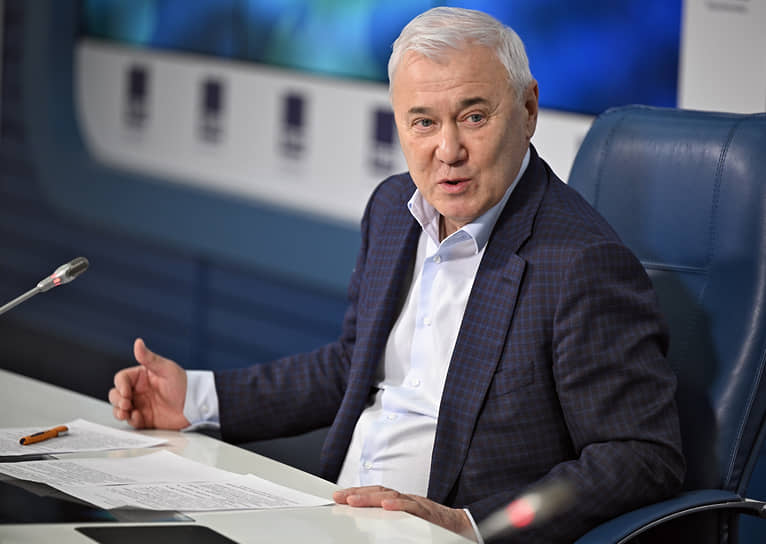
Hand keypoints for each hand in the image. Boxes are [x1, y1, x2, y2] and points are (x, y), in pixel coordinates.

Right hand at [108, 338, 189, 429]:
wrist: (195, 405)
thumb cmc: (183, 384)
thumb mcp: (166, 369)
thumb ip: (150, 358)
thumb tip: (138, 342)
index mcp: (141, 377)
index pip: (121, 379)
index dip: (120, 385)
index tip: (126, 392)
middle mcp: (138, 391)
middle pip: (116, 394)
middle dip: (117, 400)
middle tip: (126, 404)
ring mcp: (140, 405)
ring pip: (120, 408)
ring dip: (119, 412)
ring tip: (126, 413)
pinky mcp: (145, 418)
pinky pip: (131, 420)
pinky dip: (131, 420)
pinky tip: (138, 417)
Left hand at [333, 486, 476, 541]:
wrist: (462, 525)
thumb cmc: (434, 525)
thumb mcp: (407, 521)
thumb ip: (390, 520)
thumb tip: (368, 522)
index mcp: (400, 501)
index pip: (375, 493)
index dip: (357, 493)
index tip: (338, 497)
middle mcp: (406, 499)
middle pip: (379, 491)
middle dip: (357, 493)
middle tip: (339, 498)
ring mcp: (416, 503)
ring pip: (391, 495)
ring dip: (371, 497)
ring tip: (353, 501)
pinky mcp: (427, 511)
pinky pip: (412, 507)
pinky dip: (399, 505)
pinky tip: (386, 506)